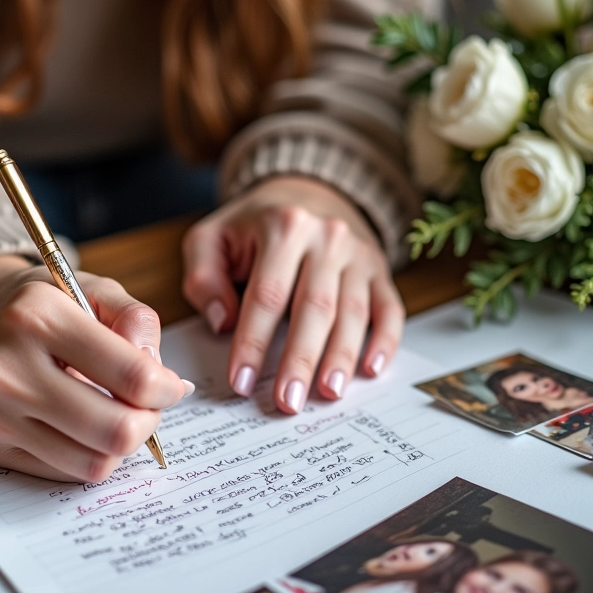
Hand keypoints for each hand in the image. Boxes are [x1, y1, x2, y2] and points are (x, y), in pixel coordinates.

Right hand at [0, 256, 189, 481]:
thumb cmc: (47, 306)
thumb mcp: (96, 290)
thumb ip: (137, 321)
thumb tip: (158, 373)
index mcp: (38, 317)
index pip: (133, 376)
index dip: (167, 389)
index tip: (171, 386)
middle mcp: (7, 368)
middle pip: (116, 430)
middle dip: (148, 422)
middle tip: (149, 406)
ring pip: (94, 462)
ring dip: (121, 444)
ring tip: (119, 413)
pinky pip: (66, 472)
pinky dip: (90, 454)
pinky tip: (85, 424)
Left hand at [182, 176, 404, 412]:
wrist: (306, 191)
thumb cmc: (253, 225)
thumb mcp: (212, 237)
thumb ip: (203, 276)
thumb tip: (222, 322)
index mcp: (282, 227)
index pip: (266, 295)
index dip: (253, 343)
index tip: (241, 382)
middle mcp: (327, 238)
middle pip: (315, 308)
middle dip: (300, 360)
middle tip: (288, 401)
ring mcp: (358, 254)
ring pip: (353, 313)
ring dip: (341, 358)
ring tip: (328, 394)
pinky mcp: (379, 270)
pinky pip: (389, 309)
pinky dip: (385, 341)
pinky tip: (371, 369)